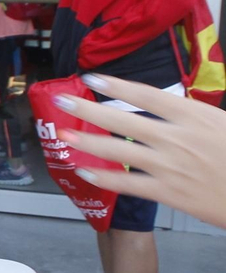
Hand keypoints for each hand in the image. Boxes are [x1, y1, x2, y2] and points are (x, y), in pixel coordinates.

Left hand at [57, 74, 225, 229]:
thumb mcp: (222, 124)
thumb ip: (193, 116)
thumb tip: (167, 106)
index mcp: (194, 116)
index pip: (146, 95)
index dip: (116, 87)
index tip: (92, 79)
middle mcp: (178, 138)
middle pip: (123, 120)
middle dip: (88, 110)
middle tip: (62, 102)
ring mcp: (171, 166)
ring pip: (119, 151)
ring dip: (88, 143)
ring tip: (63, 136)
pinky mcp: (170, 193)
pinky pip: (128, 184)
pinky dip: (104, 179)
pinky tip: (85, 173)